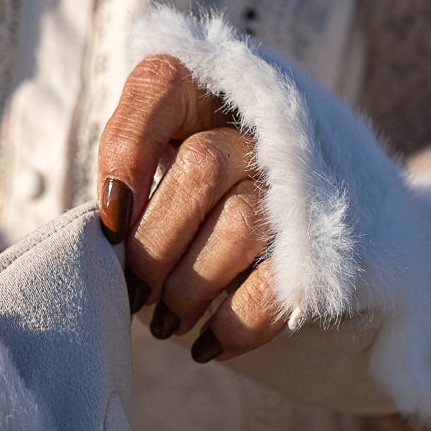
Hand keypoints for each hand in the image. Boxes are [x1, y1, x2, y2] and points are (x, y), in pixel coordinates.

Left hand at [98, 55, 285, 363]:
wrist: (308, 233)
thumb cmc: (202, 210)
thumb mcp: (160, 180)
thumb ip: (131, 191)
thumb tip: (105, 245)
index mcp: (206, 93)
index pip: (162, 86)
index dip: (127, 153)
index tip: (108, 223)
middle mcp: (261, 124)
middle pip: (201, 168)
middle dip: (154, 247)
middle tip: (135, 293)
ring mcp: (301, 179)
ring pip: (240, 224)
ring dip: (190, 288)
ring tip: (169, 322)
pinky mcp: (325, 240)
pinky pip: (279, 280)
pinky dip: (235, 322)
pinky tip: (210, 344)